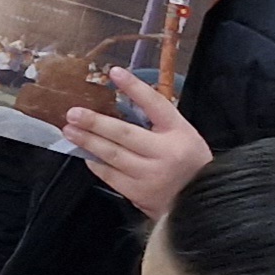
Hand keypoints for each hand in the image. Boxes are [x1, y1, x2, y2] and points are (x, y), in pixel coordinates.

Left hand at [64, 68, 214, 217]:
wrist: (204, 202)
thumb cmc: (189, 163)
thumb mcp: (182, 135)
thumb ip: (156, 120)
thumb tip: (122, 101)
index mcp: (179, 133)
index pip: (155, 104)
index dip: (135, 87)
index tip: (115, 72)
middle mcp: (165, 153)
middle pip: (125, 133)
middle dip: (95, 122)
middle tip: (73, 113)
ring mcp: (151, 175)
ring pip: (113, 155)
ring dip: (88, 141)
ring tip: (70, 131)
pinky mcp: (139, 193)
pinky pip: (110, 176)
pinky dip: (96, 163)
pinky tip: (85, 153)